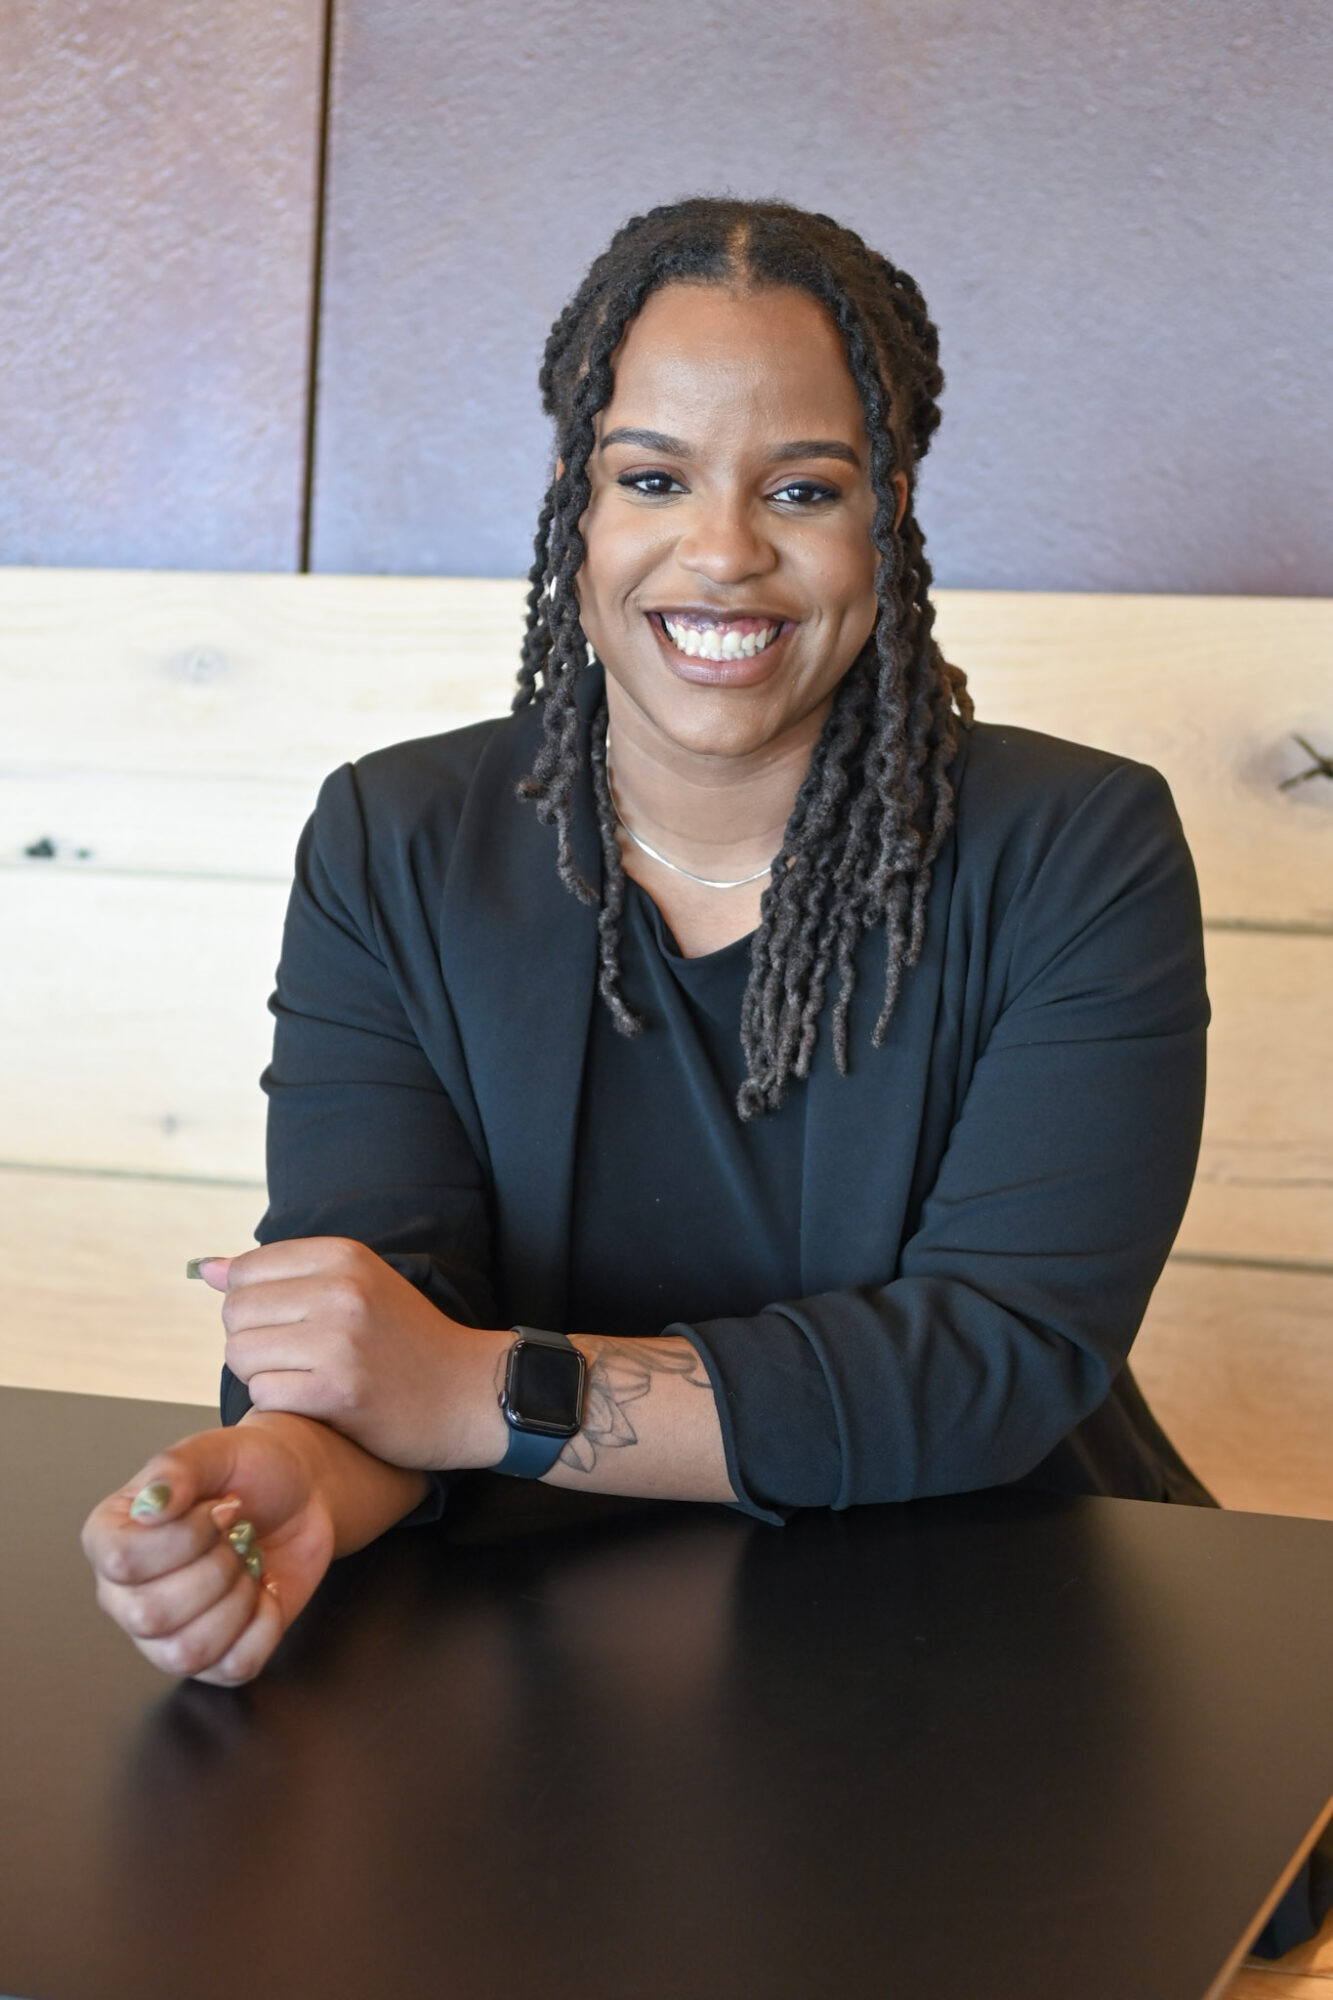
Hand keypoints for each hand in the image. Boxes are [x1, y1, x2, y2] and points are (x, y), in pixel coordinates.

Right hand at [80, 1419, 334, 1683]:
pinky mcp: (213, 1658)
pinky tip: (266, 1593)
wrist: (302, 1494)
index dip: (185, 1537)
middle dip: (217, 1569)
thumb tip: (152, 1504)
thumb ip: (177, 1469)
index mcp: (112, 1538)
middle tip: (240, 1536)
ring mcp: (165, 1634)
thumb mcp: (215, 1451)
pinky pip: (232, 1669)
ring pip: (187, 1654)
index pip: (122, 1561)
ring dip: (238, 1602)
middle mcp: (126, 1595)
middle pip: (151, 1616)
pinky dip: (264, 1628)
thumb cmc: (250, 1471)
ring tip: (249, 1566)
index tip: (222, 1509)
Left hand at [198, 1238, 506, 1470]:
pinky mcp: (337, 1391)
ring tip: (304, 1377)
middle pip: (235, 1313)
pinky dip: (279, 1403)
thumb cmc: (405, 1340)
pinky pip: (263, 1395)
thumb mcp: (356, 1285)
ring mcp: (339, 1341)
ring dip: (261, 1375)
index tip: (287, 1322)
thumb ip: (281, 1274)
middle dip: (252, 1340)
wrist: (467, 1392)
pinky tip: (315, 1400)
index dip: (251, 1302)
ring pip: (241, 1355)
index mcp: (344, 1255)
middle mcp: (340, 1290)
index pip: (245, 1269)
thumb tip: (205, 1270)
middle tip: (294, 1356)